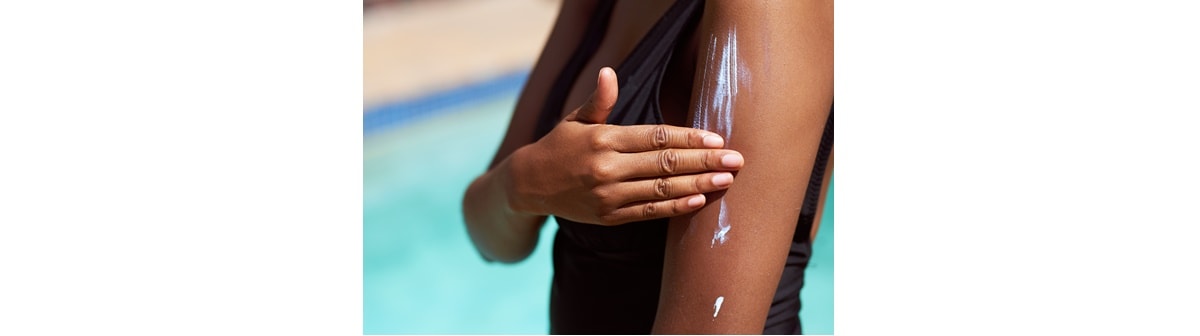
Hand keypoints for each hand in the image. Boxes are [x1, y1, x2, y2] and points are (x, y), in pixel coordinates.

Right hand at [505, 67, 743, 225]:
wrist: (529, 185)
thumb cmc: (559, 146)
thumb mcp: (575, 119)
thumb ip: (599, 100)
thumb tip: (609, 73)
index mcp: (603, 139)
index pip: (655, 137)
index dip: (689, 137)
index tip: (716, 138)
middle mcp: (607, 168)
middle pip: (665, 164)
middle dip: (704, 161)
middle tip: (736, 160)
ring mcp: (608, 195)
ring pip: (661, 190)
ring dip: (697, 185)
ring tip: (725, 180)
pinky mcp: (609, 216)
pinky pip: (648, 213)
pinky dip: (675, 208)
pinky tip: (699, 201)